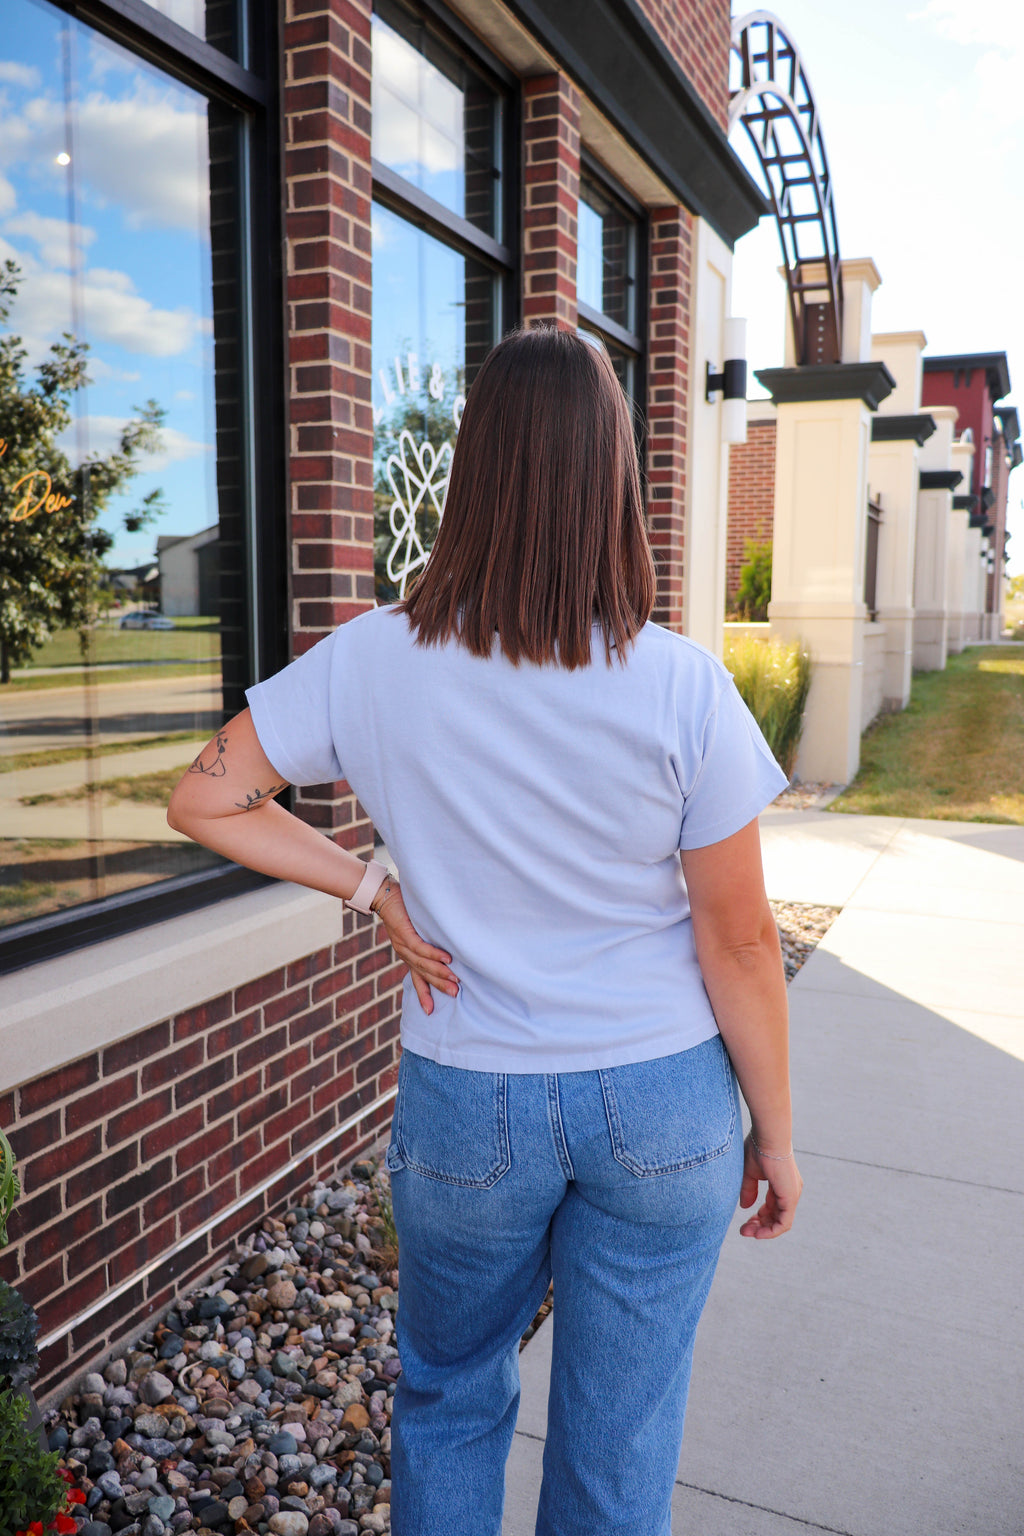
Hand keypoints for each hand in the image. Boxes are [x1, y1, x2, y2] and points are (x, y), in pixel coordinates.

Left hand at [374, 881, 459, 1014]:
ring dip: (439, 972)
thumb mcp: (416, 928)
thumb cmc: (403, 909)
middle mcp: (404, 953)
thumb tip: (450, 948)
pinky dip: (433, 954)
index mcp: (407, 954)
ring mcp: (403, 944)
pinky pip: (420, 947)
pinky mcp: (404, 933)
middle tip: (455, 993)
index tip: (430, 1011)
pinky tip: (446, 959)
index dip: (423, 994)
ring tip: (455, 979)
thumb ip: (428, 939)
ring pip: (422, 963)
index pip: (416, 978)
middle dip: (438, 985)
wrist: (382, 894)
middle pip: (422, 974)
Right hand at [738, 1133, 802, 1238]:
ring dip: (763, 1230)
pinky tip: (758, 1233)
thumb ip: (748, 1190)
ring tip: (746, 1233)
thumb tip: (745, 1207)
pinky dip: (771, 1230)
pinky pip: (784, 1222)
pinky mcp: (791, 1198)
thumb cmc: (758, 1148)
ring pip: (780, 1222)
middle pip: (775, 1216)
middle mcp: (789, 1190)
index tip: (743, 1221)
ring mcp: (792, 1194)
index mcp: (781, 1183)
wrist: (768, 1137)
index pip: (771, 1206)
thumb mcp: (749, 1173)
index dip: (758, 1216)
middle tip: (743, 1231)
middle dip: (758, 1225)